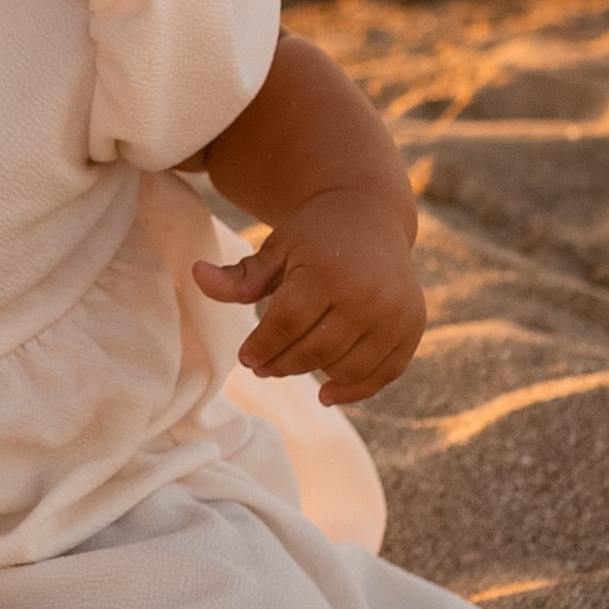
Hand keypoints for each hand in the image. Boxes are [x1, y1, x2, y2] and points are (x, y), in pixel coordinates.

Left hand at [192, 185, 424, 405]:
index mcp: (327, 271)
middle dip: (283, 363)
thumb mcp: (273, 250)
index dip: (262, 346)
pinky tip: (328, 393)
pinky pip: (384, 372)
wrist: (369, 215)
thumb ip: (238, 276)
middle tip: (262, 368)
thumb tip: (196, 274)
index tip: (246, 358)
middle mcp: (367, 293)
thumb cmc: (312, 237)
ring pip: (348, 367)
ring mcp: (394, 313)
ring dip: (315, 375)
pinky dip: (356, 389)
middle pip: (316, 350)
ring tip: (290, 368)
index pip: (286, 324)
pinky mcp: (412, 326)